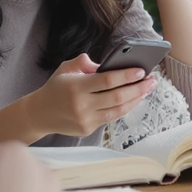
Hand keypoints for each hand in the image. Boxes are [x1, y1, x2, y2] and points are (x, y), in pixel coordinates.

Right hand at [24, 53, 157, 137]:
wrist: (39, 114)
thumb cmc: (55, 88)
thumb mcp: (65, 69)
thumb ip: (84, 62)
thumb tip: (106, 64)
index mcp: (76, 86)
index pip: (107, 81)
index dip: (126, 76)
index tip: (141, 70)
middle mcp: (81, 105)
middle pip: (117, 97)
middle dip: (138, 88)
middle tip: (151, 80)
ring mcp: (86, 119)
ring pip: (118, 110)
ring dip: (135, 99)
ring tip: (146, 89)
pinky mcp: (88, 129)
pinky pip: (111, 117)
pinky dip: (124, 108)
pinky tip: (132, 99)